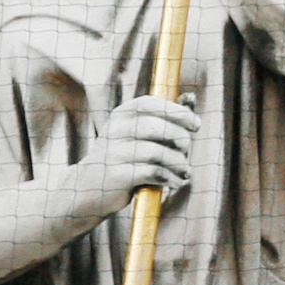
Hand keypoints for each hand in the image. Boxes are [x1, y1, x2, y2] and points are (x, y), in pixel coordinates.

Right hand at [79, 95, 199, 214]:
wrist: (88, 186)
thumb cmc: (124, 156)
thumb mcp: (139, 133)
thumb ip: (165, 117)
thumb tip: (191, 98)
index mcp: (122, 114)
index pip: (151, 104)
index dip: (178, 112)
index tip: (196, 125)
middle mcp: (115, 130)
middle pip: (156, 127)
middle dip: (180, 138)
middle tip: (187, 150)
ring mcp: (114, 152)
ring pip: (156, 152)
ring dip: (178, 162)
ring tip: (185, 171)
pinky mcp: (117, 175)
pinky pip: (152, 172)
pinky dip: (169, 177)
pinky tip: (174, 181)